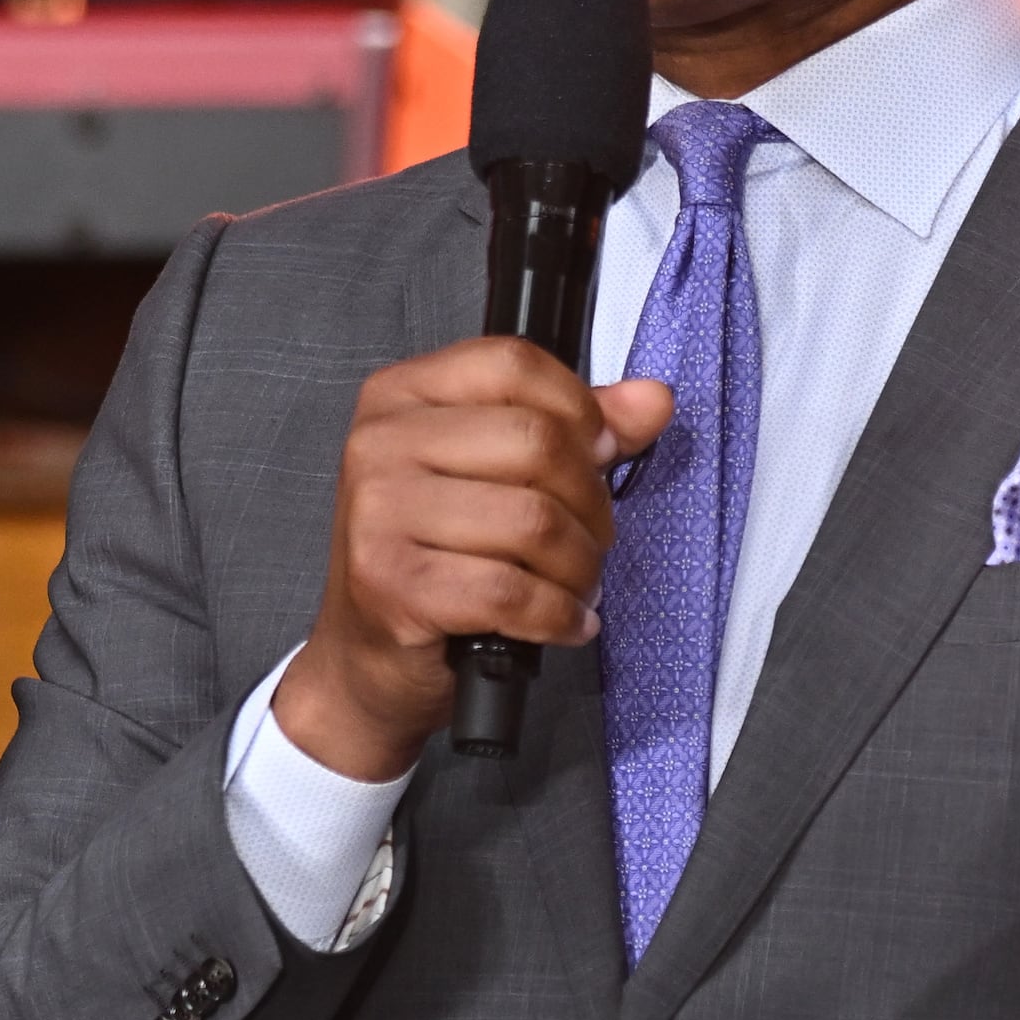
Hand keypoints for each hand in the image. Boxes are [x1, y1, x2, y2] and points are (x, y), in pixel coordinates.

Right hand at [275, 338, 673, 783]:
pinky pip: (512, 592)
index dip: (580, 409)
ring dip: (579, 567)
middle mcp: (378, 445)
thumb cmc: (432, 558)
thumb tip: (650, 401)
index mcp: (399, 397)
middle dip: (590, 502)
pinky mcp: (391, 583)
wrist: (369, 654)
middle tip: (590, 536)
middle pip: (535, 442)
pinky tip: (559, 621)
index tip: (599, 452)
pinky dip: (557, 615)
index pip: (512, 364)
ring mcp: (377, 514)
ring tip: (573, 584)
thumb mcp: (494, 474)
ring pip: (534, 522)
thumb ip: (573, 429)